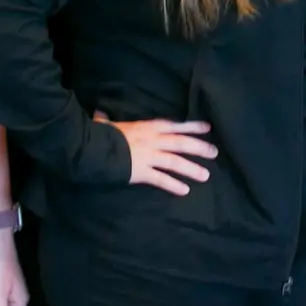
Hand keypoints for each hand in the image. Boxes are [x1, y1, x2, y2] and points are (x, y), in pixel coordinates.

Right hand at [96, 111, 215, 196]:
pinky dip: (173, 185)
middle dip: (199, 148)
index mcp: (147, 127)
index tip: (207, 128)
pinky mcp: (141, 172)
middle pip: (181, 143)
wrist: (90, 147)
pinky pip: (161, 179)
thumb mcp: (109, 124)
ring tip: (206, 175)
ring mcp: (148, 156)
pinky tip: (185, 190)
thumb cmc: (99, 134)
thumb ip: (108, 120)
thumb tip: (100, 114)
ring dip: (191, 169)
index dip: (192, 127)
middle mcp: (152, 140)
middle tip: (214, 153)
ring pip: (175, 162)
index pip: (175, 125)